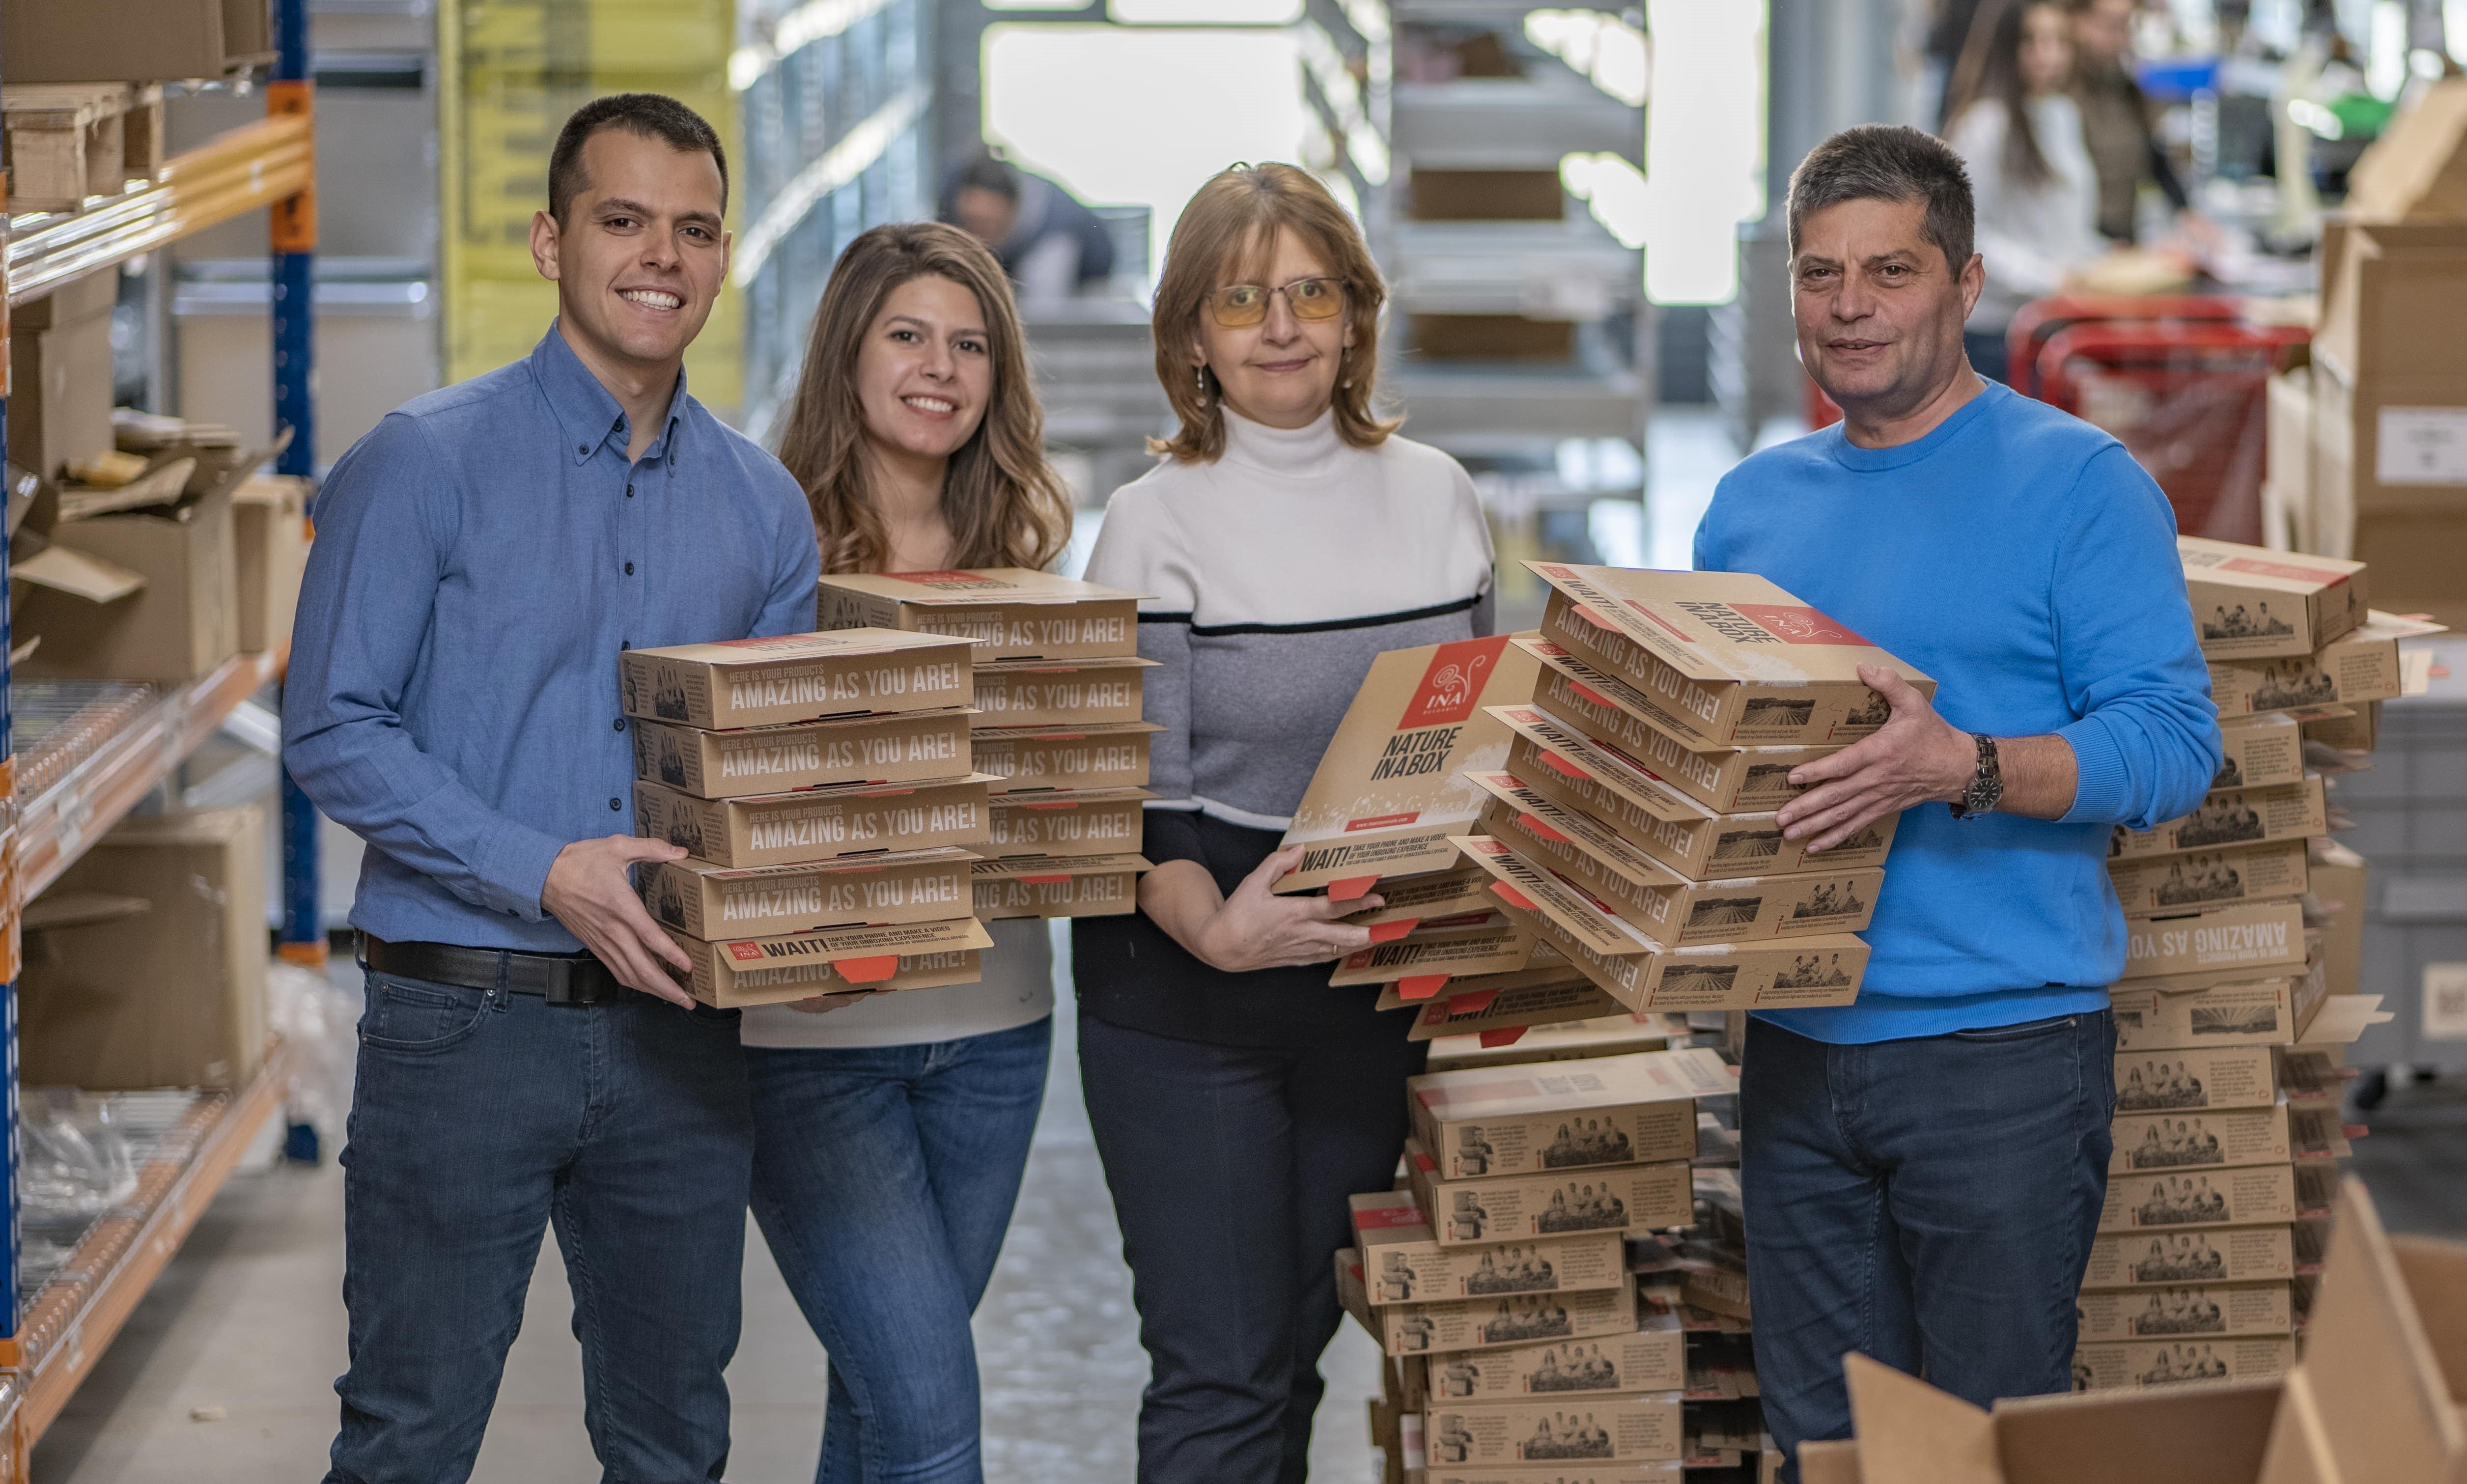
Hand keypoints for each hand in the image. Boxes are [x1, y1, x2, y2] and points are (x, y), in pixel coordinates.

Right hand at [542, 834, 694, 1005]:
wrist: (543, 876)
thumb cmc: (581, 861)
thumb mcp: (617, 846)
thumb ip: (651, 848)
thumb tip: (681, 852)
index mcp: (621, 906)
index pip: (649, 937)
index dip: (670, 954)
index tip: (688, 967)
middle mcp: (612, 930)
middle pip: (641, 968)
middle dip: (667, 988)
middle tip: (689, 1000)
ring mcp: (602, 942)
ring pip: (629, 975)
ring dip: (653, 990)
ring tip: (675, 998)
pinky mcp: (594, 946)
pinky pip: (617, 971)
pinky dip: (635, 982)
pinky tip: (649, 986)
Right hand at [1180, 845, 1384, 972]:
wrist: (1222, 947)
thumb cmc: (1237, 914)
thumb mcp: (1253, 882)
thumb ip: (1277, 864)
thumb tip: (1299, 849)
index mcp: (1294, 913)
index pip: (1334, 908)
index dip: (1359, 902)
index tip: (1378, 897)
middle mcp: (1302, 934)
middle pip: (1345, 935)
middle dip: (1371, 931)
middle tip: (1392, 926)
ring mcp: (1301, 950)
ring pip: (1338, 949)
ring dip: (1360, 944)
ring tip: (1380, 937)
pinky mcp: (1295, 960)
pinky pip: (1324, 958)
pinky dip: (1340, 953)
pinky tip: (1350, 949)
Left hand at [1773, 665, 1974, 851]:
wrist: (1958, 768)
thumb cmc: (1932, 734)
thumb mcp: (1914, 703)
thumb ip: (1889, 684)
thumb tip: (1864, 666)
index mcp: (1879, 752)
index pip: (1843, 764)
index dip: (1818, 772)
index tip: (1793, 777)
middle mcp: (1875, 779)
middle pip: (1836, 796)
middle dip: (1806, 808)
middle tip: (1779, 818)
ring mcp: (1878, 797)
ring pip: (1843, 815)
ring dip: (1814, 826)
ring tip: (1789, 835)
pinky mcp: (1882, 808)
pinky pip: (1856, 825)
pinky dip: (1835, 837)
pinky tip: (1815, 846)